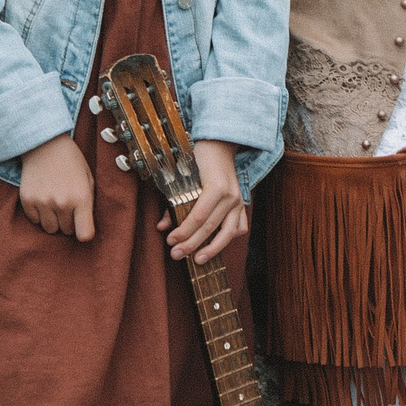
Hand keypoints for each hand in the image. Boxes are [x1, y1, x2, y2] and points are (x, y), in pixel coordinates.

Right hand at [18, 134, 94, 239]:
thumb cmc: (71, 161)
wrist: (45, 144)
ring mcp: (43, 202)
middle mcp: (62, 203)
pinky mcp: (28, 201)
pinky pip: (35, 221)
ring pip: (50, 229)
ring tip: (55, 204)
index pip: (85, 234)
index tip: (83, 227)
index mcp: (81, 197)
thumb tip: (86, 226)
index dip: (85, 233)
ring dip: (54, 221)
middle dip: (69, 223)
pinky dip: (39, 214)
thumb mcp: (88, 178)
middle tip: (68, 207)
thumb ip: (89, 202)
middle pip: (66, 231)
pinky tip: (43, 198)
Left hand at [159, 139, 247, 263]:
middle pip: (210, 227)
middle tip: (176, 255)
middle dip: (192, 244)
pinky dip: (229, 238)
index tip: (171, 241)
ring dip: (213, 249)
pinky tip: (217, 246)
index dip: (184, 232)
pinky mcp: (242, 204)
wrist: (219, 146)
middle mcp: (231, 196)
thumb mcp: (183, 178)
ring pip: (229, 233)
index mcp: (216, 187)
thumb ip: (174, 203)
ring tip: (199, 260)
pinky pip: (240, 227)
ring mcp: (239, 201)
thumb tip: (164, 226)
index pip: (198, 217)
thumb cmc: (198, 159)